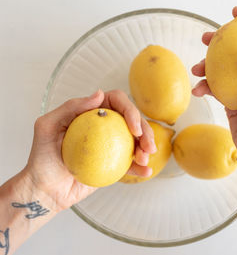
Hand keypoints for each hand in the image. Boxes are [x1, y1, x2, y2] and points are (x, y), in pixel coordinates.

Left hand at [22, 89, 156, 211]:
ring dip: (146, 148)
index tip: (134, 128)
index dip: (131, 110)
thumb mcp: (47, 126)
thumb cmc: (41, 158)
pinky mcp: (114, 163)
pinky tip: (146, 170)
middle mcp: (104, 126)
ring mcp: (111, 145)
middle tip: (148, 147)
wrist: (44, 190)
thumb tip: (99, 93)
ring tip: (144, 160)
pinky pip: (130, 163)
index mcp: (91, 113)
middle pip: (132, 121)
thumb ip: (70, 107)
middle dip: (146, 131)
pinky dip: (140, 167)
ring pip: (136, 141)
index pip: (117, 102)